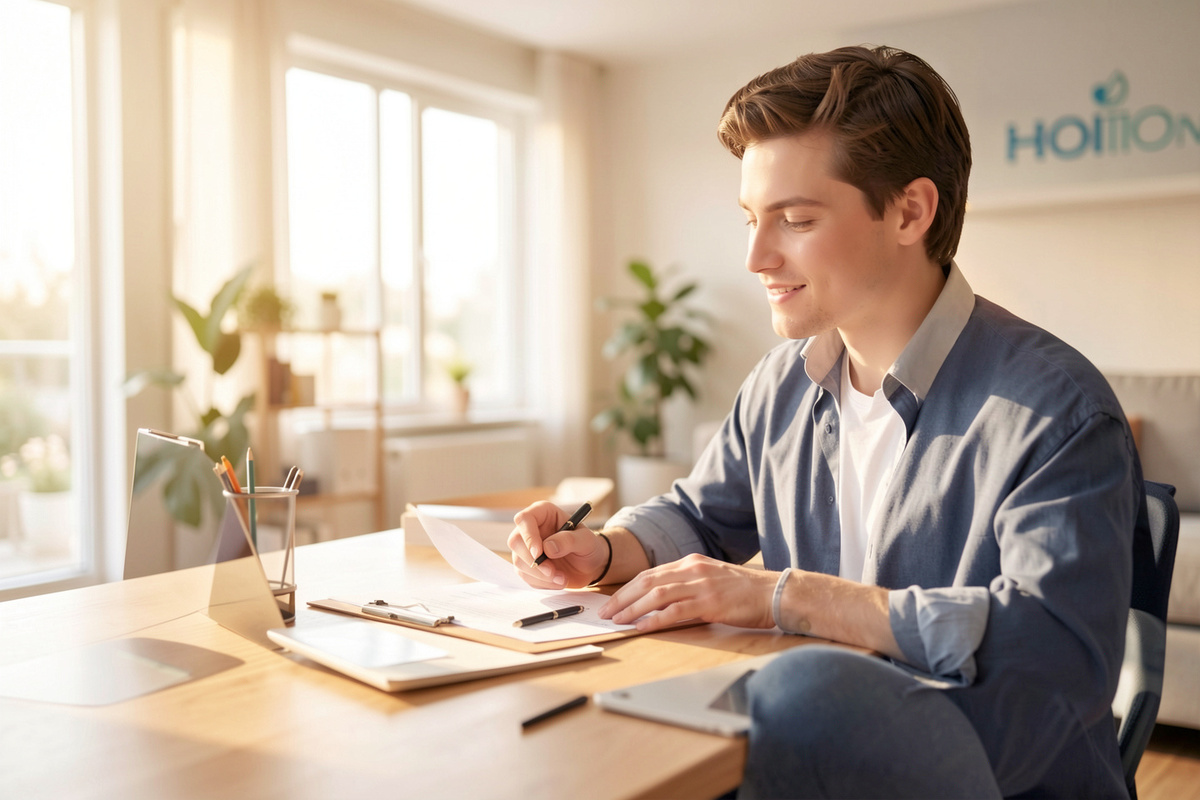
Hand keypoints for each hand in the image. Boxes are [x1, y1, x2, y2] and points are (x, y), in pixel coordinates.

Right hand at [508, 501, 608, 588]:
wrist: (590, 566)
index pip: (524, 519)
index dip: (528, 536)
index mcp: (543, 514)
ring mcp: (526, 548)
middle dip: (533, 561)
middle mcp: (531, 529)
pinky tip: (558, 581)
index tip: (539, 553)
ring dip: (541, 575)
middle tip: (553, 572)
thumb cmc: (589, 547)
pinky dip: (542, 583)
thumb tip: (548, 548)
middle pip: (515, 542)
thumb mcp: (587, 540)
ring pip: (519, 562)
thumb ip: (569, 540)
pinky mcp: (527, 566)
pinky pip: (526, 576)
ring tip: (562, 578)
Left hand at [598, 553, 778, 631]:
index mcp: (691, 562)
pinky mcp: (709, 601)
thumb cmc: (745, 592)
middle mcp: (692, 569)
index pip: (650, 573)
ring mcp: (700, 584)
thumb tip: (662, 603)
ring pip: (656, 594)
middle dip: (623, 597)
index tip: (613, 601)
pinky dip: (655, 618)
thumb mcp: (712, 580)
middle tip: (606, 612)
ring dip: (633, 608)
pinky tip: (642, 626)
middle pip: (647, 581)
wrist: (774, 593)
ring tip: (618, 620)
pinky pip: (675, 610)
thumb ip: (688, 586)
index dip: (628, 588)